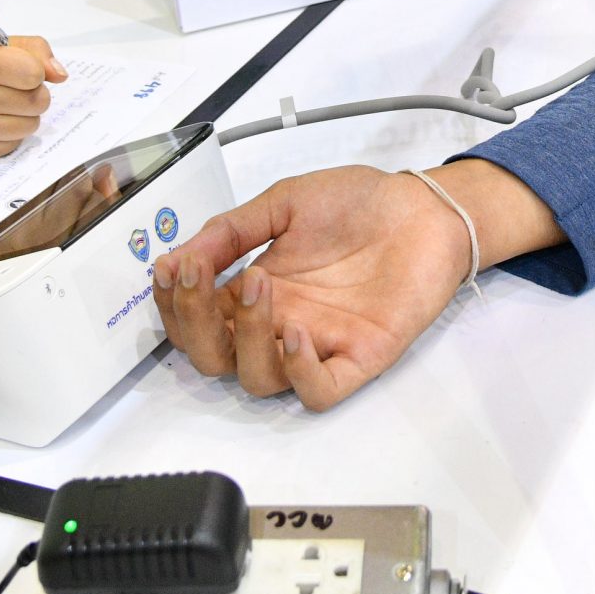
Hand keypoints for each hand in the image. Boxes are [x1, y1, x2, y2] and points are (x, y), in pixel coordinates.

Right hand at [0, 38, 66, 160]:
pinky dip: (6, 135)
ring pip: (30, 126)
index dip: (34, 72)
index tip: (21, 71)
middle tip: (9, 89)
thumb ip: (28, 50)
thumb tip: (60, 74)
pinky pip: (12, 145)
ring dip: (22, 116)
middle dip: (31, 94)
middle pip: (39, 101)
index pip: (33, 73)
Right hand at [152, 164, 513, 410]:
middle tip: (200, 276)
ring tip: (261, 285)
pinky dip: (299, 372)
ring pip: (258, 379)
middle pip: (214, 358)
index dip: (172, 303)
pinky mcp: (358, 357)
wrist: (424, 207)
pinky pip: (318, 390)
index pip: (194, 318)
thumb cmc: (360, 204)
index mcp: (255, 289)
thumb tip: (178, 253)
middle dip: (194, 323)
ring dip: (247, 337)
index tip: (170, 267)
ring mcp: (317, 343)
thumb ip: (232, 229)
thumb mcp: (284, 202)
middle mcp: (279, 323)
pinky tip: (296, 332)